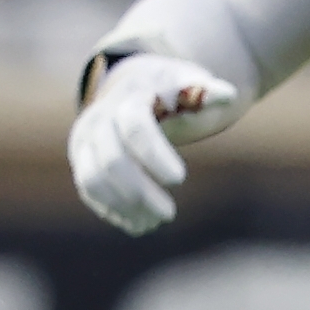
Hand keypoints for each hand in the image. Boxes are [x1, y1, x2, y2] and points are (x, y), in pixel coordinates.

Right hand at [69, 54, 240, 232]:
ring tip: (152, 224)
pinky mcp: (82, 157)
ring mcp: (86, 139)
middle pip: (112, 159)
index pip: (135, 126)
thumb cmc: (174, 90)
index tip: (180, 179)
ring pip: (93, 178)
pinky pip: (88, 188)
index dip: (154, 154)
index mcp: (131, 96)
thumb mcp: (192, 84)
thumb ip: (208, 92)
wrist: (138, 85)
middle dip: (139, 191)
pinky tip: (137, 224)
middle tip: (169, 215)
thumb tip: (228, 95)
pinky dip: (111, 209)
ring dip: (123, 206)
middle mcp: (100, 117)